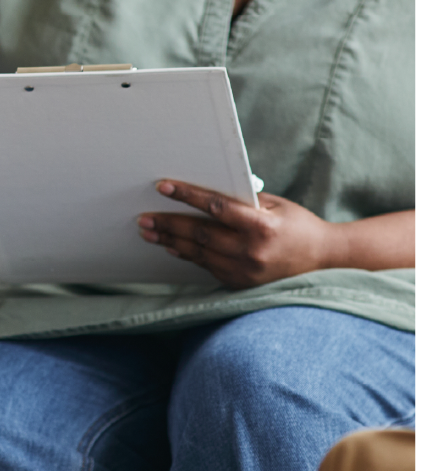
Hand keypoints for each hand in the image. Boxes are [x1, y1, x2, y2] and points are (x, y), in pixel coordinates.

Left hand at [138, 180, 333, 288]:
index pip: (216, 208)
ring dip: (171, 241)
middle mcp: (253, 251)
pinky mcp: (243, 283)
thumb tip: (203, 194)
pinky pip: (208, 267)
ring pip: (200, 253)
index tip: (163, 187)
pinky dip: (189, 256)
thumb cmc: (298, 225)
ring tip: (149, 231)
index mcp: (262, 226)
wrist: (325, 260)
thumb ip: (242, 200)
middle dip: (169, 224)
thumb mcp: (275, 205)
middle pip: (201, 234)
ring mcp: (247, 271)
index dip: (187, 196)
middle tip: (144, 218)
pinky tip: (172, 247)